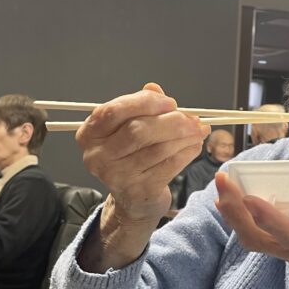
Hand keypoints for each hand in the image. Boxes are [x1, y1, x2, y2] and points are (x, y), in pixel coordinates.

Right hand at [75, 83, 208, 270]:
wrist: (133, 200)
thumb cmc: (131, 156)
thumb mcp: (129, 128)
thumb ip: (140, 107)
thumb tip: (155, 89)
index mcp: (89, 134)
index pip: (113, 111)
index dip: (144, 102)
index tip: (169, 102)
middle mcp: (97, 157)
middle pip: (138, 131)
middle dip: (171, 121)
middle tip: (191, 118)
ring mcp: (117, 176)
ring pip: (158, 148)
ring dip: (185, 136)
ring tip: (198, 130)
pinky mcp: (140, 190)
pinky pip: (170, 165)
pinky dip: (187, 152)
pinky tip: (194, 145)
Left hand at [214, 150, 288, 288]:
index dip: (270, 219)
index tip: (249, 198)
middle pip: (259, 238)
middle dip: (236, 211)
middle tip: (223, 180)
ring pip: (253, 240)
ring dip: (234, 215)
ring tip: (223, 187)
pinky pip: (257, 240)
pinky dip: (242, 221)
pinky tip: (236, 202)